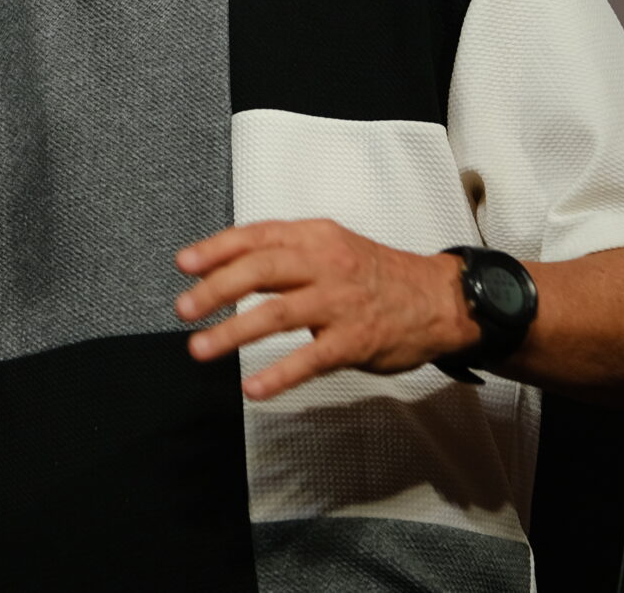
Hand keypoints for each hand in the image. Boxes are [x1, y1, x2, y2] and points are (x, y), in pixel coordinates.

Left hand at [174, 219, 476, 400]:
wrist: (440, 299)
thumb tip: (223, 265)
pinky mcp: (355, 341)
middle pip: (259, 270)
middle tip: (184, 308)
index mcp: (315, 237)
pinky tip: (253, 388)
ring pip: (276, 313)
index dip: (216, 248)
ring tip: (200, 348)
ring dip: (233, 332)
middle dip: (215, 289)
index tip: (184, 263)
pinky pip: (310, 359)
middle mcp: (325, 264)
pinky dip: (279, 375)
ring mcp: (340, 303)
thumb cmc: (375, 275)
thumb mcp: (331, 246)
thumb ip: (284, 252)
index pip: (256, 235)